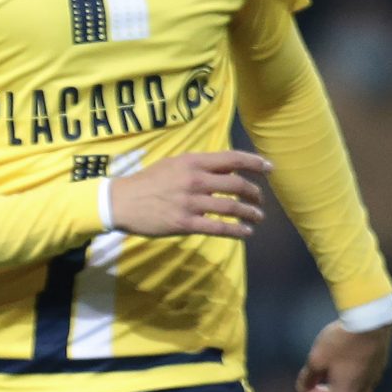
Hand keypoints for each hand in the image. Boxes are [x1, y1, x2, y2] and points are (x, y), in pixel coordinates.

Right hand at [107, 150, 271, 238]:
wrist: (120, 202)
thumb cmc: (147, 182)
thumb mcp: (173, 164)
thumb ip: (198, 167)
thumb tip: (226, 172)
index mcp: (193, 162)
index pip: (232, 159)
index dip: (255, 163)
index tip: (270, 168)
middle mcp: (195, 180)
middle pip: (237, 185)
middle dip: (254, 193)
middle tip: (260, 200)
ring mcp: (190, 202)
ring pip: (231, 207)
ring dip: (250, 213)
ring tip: (258, 217)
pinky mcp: (185, 223)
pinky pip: (218, 227)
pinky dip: (236, 230)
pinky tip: (246, 232)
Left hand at [285, 320, 390, 391]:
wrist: (370, 323)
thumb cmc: (341, 341)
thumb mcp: (315, 360)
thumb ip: (306, 379)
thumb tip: (303, 390)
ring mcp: (369, 385)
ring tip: (311, 390)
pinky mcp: (375, 373)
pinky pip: (353, 387)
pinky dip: (338, 388)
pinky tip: (329, 376)